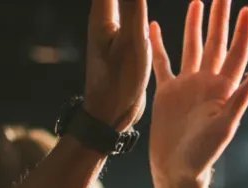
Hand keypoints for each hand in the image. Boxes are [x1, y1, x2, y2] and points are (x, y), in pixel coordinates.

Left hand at [83, 0, 152, 129]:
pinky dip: (138, 3)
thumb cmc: (119, 82)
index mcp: (104, 14)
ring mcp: (112, 30)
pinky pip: (131, 11)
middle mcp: (105, 17)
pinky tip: (143, 5)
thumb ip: (133, 3)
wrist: (107, 117)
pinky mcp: (121, 42)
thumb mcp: (132, 41)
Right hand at [148, 0, 247, 183]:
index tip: (247, 10)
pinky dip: (158, 45)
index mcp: (223, 90)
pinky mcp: (166, 92)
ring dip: (194, 26)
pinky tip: (155, 28)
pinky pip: (162, 63)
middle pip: (215, 43)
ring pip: (191, 47)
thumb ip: (239, 100)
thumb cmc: (204, 154)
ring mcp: (186, 86)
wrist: (177, 170)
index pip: (235, 53)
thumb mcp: (224, 127)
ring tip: (197, 2)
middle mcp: (206, 83)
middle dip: (219, 19)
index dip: (242, 32)